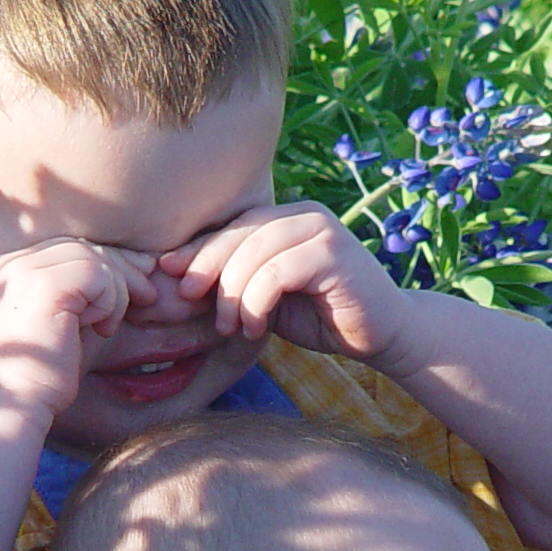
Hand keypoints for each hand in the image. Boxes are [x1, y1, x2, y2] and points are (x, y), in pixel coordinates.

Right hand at [0, 238, 155, 413]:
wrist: (18, 402)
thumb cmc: (46, 371)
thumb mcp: (70, 320)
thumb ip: (88, 290)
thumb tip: (138, 262)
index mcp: (9, 269)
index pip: (69, 248)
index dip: (108, 262)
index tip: (139, 278)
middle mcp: (11, 262)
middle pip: (83, 247)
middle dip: (122, 270)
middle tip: (148, 295)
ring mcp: (24, 270)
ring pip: (94, 259)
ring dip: (115, 295)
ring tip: (107, 327)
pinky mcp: (45, 284)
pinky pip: (98, 275)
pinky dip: (109, 303)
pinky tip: (101, 330)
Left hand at [158, 201, 410, 365]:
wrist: (384, 335)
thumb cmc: (321, 317)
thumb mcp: (267, 298)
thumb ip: (235, 283)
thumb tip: (176, 281)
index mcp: (286, 218)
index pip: (231, 227)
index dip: (196, 250)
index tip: (167, 275)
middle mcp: (304, 215)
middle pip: (238, 233)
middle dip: (205, 267)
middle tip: (185, 299)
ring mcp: (322, 230)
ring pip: (254, 252)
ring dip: (232, 293)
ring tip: (227, 326)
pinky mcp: (334, 253)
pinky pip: (277, 272)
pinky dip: (256, 302)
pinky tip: (253, 328)